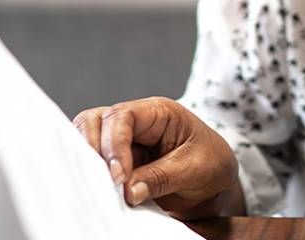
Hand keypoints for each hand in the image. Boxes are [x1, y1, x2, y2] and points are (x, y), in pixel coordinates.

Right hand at [73, 96, 245, 218]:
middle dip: (93, 151)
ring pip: (87, 140)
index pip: (123, 116)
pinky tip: (97, 191)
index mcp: (158, 112)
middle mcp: (136, 122)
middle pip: (95, 122)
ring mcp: (123, 141)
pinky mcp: (118, 162)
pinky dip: (91, 175)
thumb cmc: (211, 163)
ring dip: (88, 163)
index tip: (119, 176)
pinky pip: (94, 163)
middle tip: (105, 183)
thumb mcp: (194, 170)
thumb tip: (128, 190)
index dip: (115, 144)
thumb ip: (161, 177)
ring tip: (99, 188)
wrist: (216, 182)